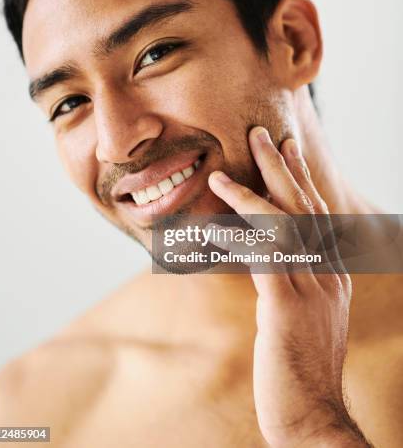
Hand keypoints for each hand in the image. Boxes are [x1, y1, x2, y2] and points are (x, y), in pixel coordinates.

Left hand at [208, 126, 371, 446]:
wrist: (312, 415)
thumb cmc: (300, 367)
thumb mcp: (303, 318)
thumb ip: (292, 283)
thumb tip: (268, 259)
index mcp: (333, 275)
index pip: (317, 215)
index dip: (301, 179)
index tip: (288, 149)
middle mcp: (328, 274)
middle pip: (304, 207)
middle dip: (282, 167)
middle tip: (264, 133)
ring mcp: (311, 288)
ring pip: (283, 224)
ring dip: (255, 190)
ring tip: (228, 167)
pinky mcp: (287, 306)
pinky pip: (262, 255)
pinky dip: (239, 230)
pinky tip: (216, 214)